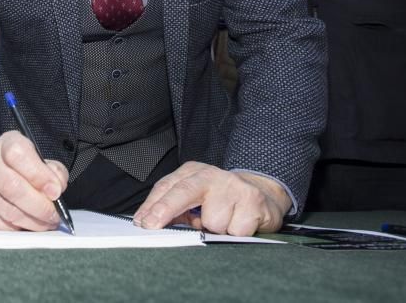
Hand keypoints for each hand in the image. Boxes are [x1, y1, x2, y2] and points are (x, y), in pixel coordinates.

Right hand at [0, 130, 68, 230]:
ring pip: (9, 212)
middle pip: (13, 187)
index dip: (39, 175)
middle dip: (40, 206)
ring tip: (46, 222)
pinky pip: (3, 227)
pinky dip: (21, 229)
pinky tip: (30, 225)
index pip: (18, 155)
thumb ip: (52, 171)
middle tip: (54, 214)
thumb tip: (57, 188)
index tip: (55, 191)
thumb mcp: (37, 158)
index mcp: (6, 145)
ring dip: (34, 221)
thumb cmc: (15, 167)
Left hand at [133, 161, 289, 235]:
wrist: (263, 194)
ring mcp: (233, 186)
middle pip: (184, 191)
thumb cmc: (223, 200)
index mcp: (193, 172)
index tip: (142, 222)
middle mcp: (211, 175)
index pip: (167, 186)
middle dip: (165, 209)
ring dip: (216, 229)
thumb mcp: (196, 199)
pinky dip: (236, 233)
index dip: (152, 205)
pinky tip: (240, 223)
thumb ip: (175, 209)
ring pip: (212, 220)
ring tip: (224, 222)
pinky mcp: (253, 200)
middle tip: (152, 225)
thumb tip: (151, 224)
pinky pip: (235, 230)